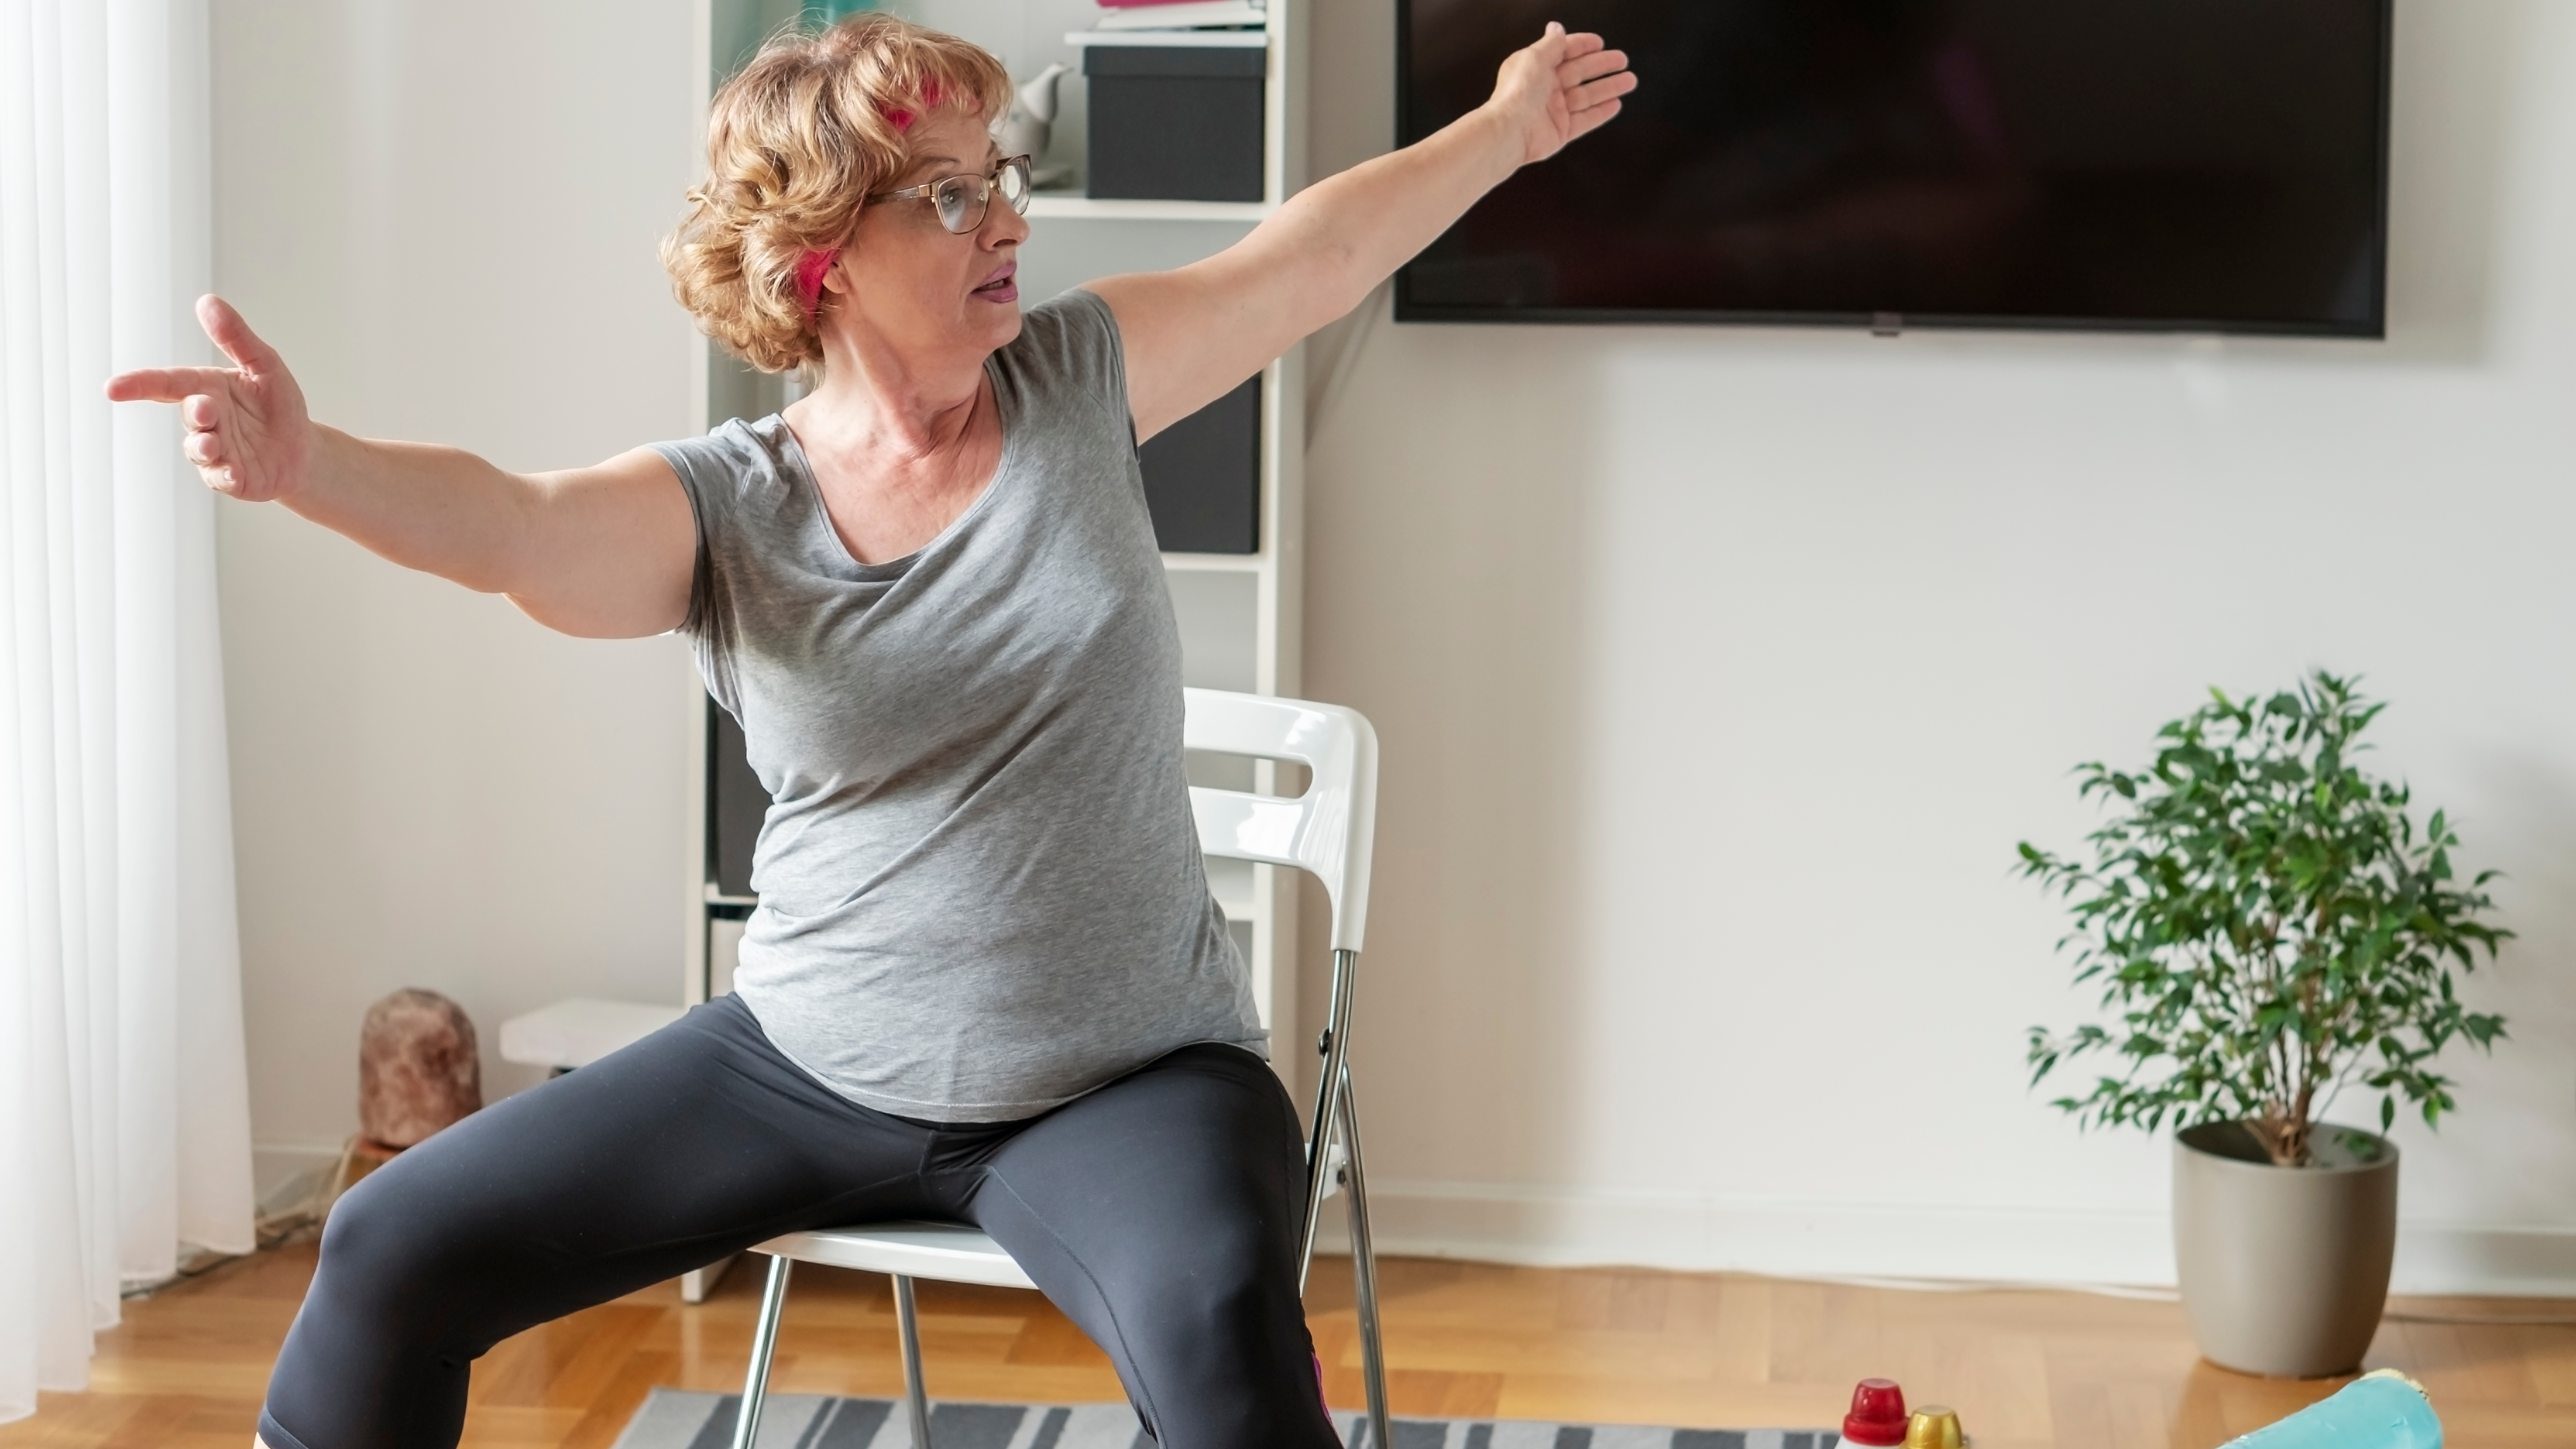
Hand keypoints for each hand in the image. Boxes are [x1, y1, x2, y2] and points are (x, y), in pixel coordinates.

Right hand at [104, 295, 313, 503]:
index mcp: (207, 389)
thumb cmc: (278, 405)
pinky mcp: (230, 477)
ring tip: (213, 444)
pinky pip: (220, 478)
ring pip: (198, 449)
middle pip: (189, 415)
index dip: (138, 384)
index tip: (112, 388)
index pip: (167, 383)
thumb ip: (236, 337)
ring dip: (203, 446)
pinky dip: (223, 475)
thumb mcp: (264, 365)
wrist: (303, 451)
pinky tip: (231, 474)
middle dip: (194, 412)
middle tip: (205, 407)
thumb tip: (207, 301)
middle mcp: (206, 421)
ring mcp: (215, 451)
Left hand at [1480, 22, 1636, 168]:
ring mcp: (1554, 110)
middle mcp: (1545, 88)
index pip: (1564, 52)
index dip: (1582, 46)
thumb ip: (1551, 43)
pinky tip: (1615, 104)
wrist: (1511, 131)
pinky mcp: (1560, 131)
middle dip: (1602, 65)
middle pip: (1580, 73)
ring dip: (1609, 88)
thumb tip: (1556, 28)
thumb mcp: (1535, 56)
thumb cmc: (1517, 93)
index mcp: (1536, 67)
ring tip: (1628, 81)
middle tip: (1621, 60)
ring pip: (1587, 96)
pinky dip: (1601, 113)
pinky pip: (1585, 120)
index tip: (1599, 43)